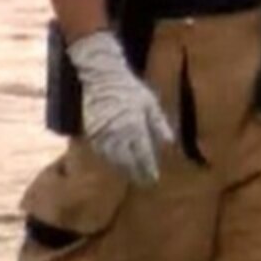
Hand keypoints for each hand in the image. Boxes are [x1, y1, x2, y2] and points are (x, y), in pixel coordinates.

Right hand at [71, 31, 174, 185]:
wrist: (102, 77)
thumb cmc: (130, 89)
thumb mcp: (151, 103)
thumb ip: (159, 124)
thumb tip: (170, 142)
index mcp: (135, 126)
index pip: (143, 155)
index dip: (148, 169)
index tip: (153, 179)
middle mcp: (117, 133)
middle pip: (127, 161)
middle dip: (136, 173)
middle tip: (144, 182)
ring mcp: (102, 134)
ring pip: (113, 159)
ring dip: (122, 169)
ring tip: (132, 175)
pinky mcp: (91, 132)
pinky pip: (101, 152)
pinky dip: (109, 160)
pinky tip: (116, 163)